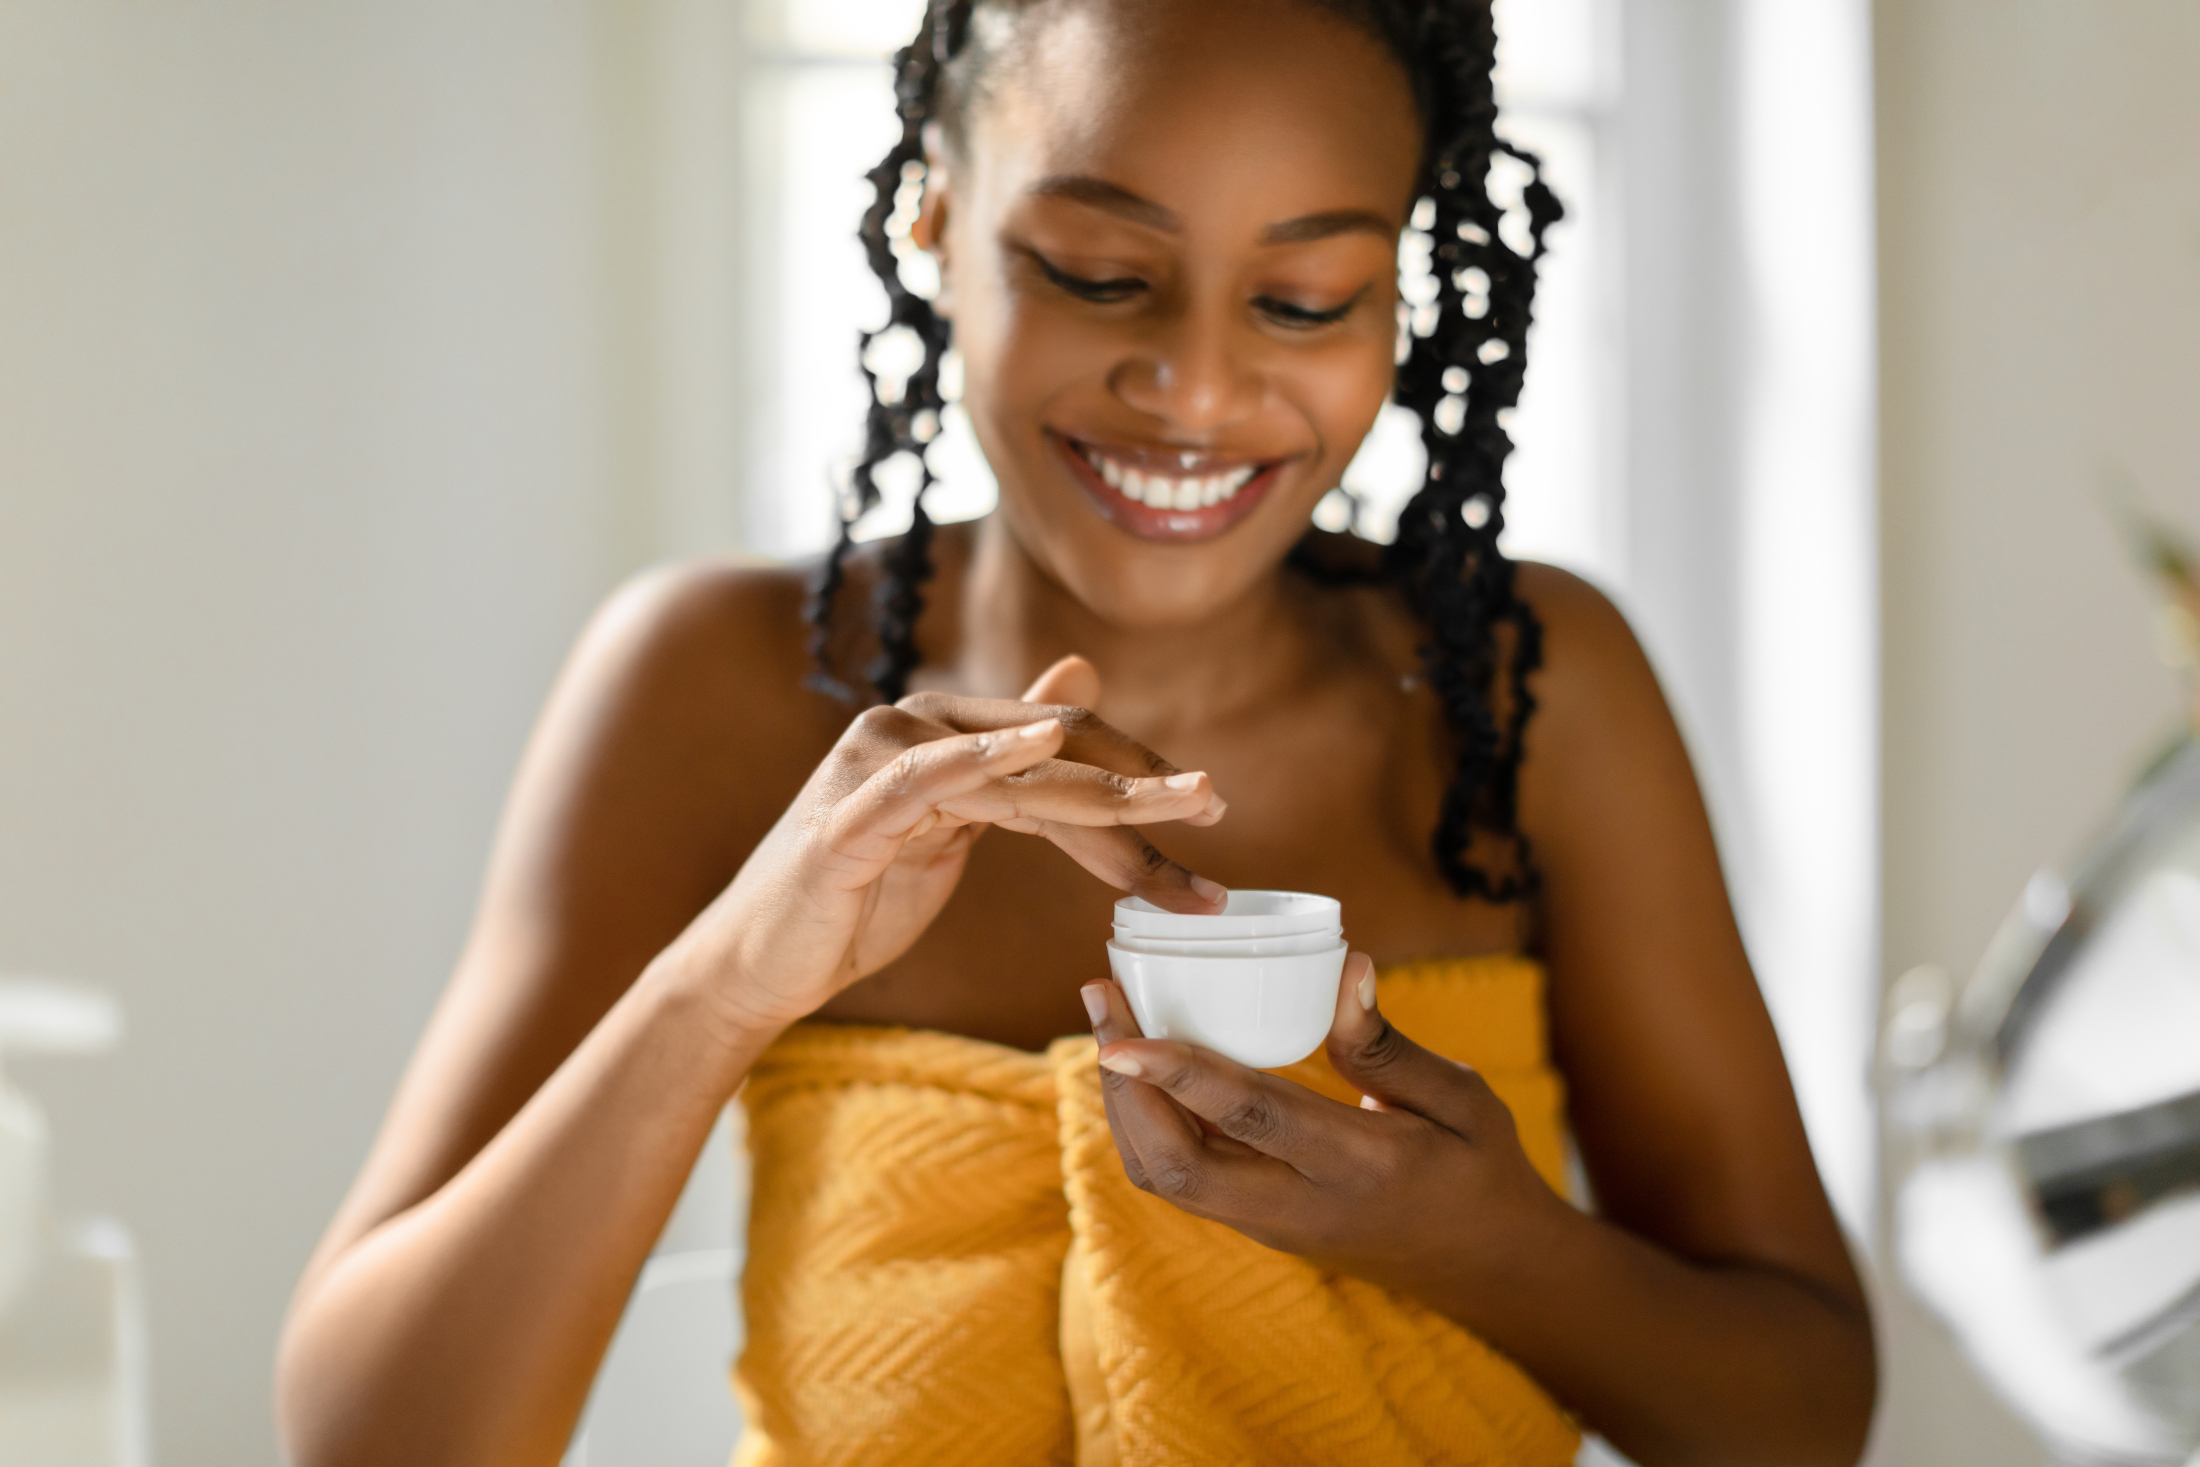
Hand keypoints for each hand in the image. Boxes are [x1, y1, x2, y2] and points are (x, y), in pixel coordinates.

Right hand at [679, 656, 1225, 1030]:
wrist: (761, 963)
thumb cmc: (855, 897)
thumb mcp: (953, 829)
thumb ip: (1014, 764)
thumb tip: (1076, 683)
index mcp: (943, 734)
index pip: (1061, 749)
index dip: (1137, 776)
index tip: (1211, 812)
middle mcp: (912, 729)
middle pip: (1050, 753)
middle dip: (1140, 784)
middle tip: (1217, 805)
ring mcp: (877, 764)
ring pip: (1012, 772)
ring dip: (1103, 792)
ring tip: (1180, 803)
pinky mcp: (851, 815)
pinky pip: (925, 778)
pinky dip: (981, 755)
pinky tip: (1042, 742)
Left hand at [1080, 953, 1566, 1312]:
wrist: (1486, 1269)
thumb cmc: (1479, 1168)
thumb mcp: (1463, 1100)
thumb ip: (1390, 1045)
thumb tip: (1346, 966)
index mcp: (1358, 1165)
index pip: (1251, 1118)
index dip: (1178, 1074)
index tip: (1122, 1032)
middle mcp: (1298, 1205)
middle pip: (1176, 1166)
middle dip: (1123, 1087)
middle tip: (1102, 998)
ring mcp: (1270, 1224)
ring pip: (1166, 1179)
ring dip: (1124, 1106)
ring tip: (1111, 1022)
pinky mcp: (1258, 1224)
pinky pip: (1183, 1179)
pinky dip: (1148, 1124)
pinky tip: (1142, 1067)